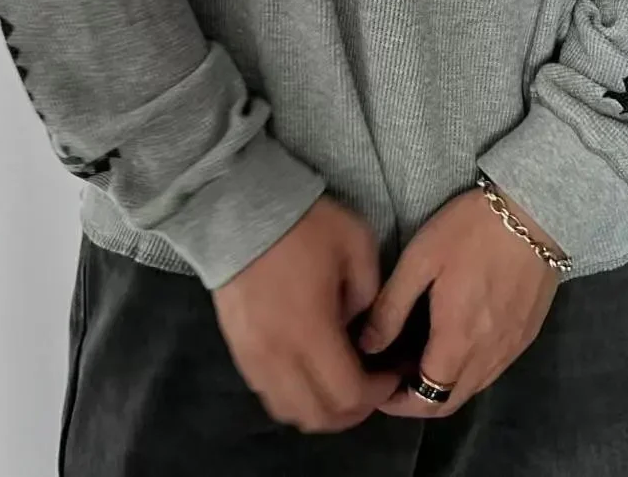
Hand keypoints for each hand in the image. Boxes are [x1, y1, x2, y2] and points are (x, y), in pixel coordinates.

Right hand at [211, 193, 404, 432]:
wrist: (237, 211)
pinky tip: (308, 372)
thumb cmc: (303, 225)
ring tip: (339, 383)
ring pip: (289, 412)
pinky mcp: (238, 350)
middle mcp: (279, 357)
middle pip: (318, 417)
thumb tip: (360, 328)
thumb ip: (368, 293)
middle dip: (351, 411)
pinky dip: (294, 396)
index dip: (376, 394)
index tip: (390, 375)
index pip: (347, 394)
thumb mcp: (356, 244)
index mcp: (311, 332)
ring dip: (320, 409)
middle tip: (370, 386)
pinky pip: (268, 394)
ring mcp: (253, 357)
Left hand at [357, 181, 563, 418]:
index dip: (398, 404)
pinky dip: (468, 369)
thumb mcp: (421, 259)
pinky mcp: (527, 334)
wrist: (535, 211)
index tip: (378, 387)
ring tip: (419, 355)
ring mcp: (512, 347)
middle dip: (418, 399)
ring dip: (444, 384)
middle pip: (449, 402)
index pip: (425, 400)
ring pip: (473, 387)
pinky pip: (493, 369)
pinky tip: (455, 340)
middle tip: (394, 373)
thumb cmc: (471, 230)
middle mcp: (489, 357)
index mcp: (458, 341)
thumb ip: (391, 307)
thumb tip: (367, 346)